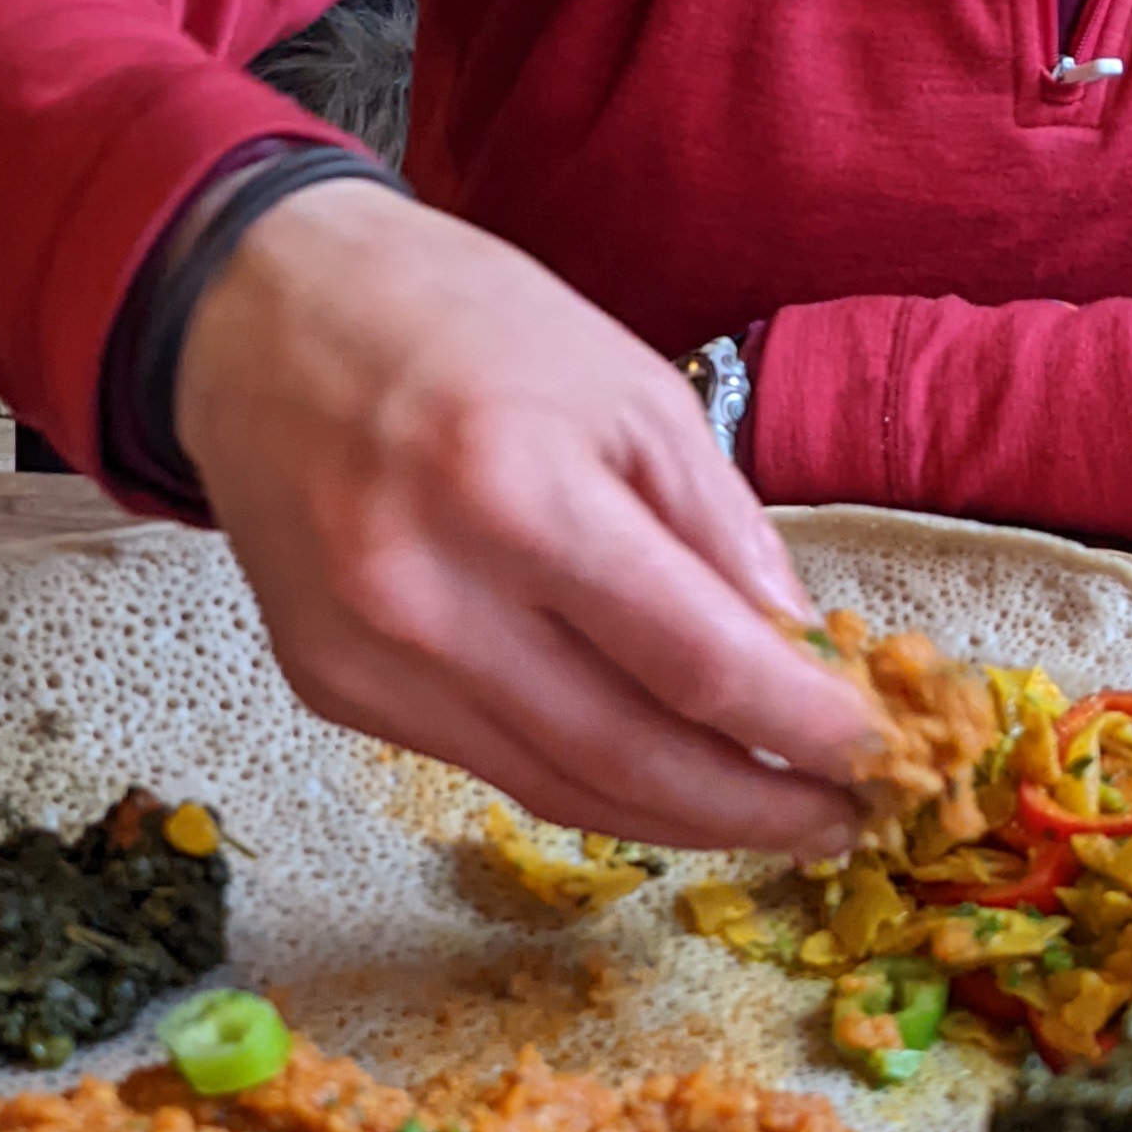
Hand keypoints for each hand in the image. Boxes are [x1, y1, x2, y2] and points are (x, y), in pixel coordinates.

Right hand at [173, 176, 872, 850]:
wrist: (253, 311)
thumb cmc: (456, 320)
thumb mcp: (626, 385)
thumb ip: (719, 526)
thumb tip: (799, 652)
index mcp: (515, 495)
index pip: (694, 661)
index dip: (801, 728)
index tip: (878, 758)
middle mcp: (429, 598)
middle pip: (631, 759)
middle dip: (755, 807)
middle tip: (842, 820)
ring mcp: (369, 659)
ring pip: (560, 788)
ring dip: (679, 817)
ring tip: (768, 815)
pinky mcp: (332, 688)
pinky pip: (489, 760)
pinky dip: (586, 776)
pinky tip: (654, 767)